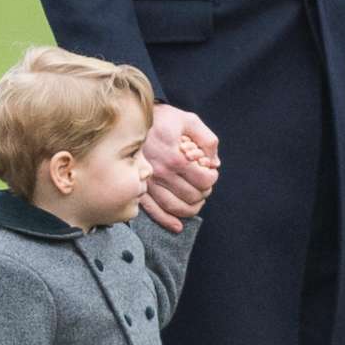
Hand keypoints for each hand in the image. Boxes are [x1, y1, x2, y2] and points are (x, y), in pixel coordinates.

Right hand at [141, 103, 219, 232]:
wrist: (129, 119)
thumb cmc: (161, 119)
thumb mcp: (188, 120)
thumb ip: (207, 139)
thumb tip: (215, 162)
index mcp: (175, 157)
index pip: (203, 180)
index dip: (212, 178)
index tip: (210, 172)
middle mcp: (161, 173)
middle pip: (192, 196)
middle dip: (203, 192)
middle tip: (204, 185)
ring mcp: (148, 182)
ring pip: (175, 207)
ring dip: (191, 208)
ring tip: (196, 201)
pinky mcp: (138, 188)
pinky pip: (153, 210)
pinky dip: (167, 221)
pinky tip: (177, 226)